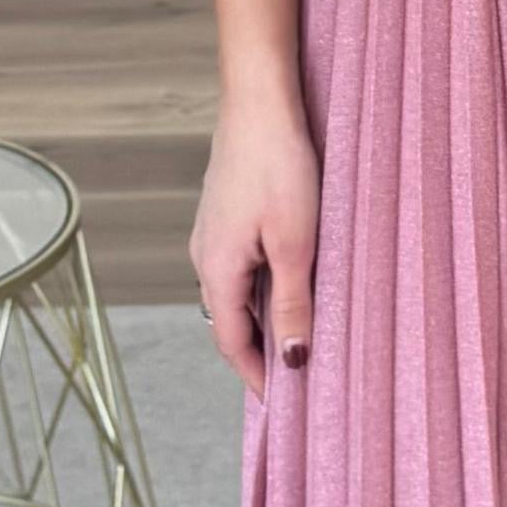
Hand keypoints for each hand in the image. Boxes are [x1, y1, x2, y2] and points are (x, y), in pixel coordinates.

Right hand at [189, 103, 317, 392]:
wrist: (259, 103)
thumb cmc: (279, 167)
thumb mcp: (296, 245)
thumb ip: (293, 304)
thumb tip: (294, 360)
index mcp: (216, 271)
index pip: (231, 344)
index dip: (258, 376)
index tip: (285, 403)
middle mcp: (205, 257)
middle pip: (231, 321)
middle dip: (262, 351)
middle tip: (298, 375)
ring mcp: (212, 234)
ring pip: (237, 293)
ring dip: (264, 317)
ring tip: (301, 334)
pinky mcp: (225, 214)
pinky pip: (241, 266)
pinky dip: (263, 286)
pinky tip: (292, 281)